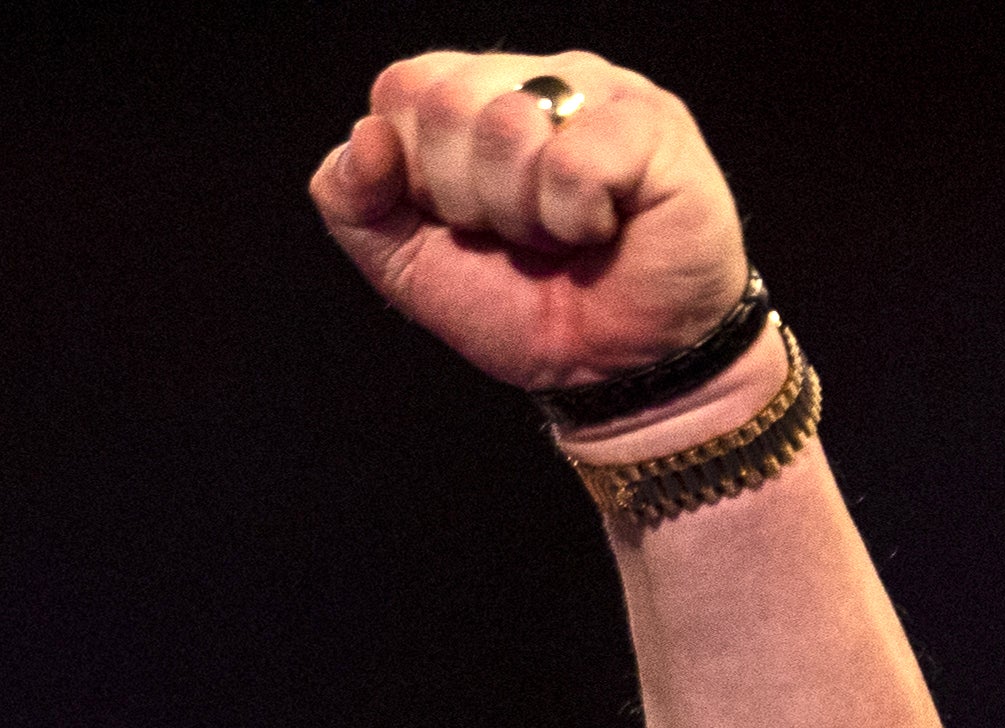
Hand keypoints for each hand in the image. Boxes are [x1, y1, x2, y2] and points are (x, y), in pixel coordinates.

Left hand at [308, 51, 749, 394]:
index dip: (414, 175)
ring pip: (506, 125)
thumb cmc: (525, 310)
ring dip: (524, 215)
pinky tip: (604, 228)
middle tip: (517, 236)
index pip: (400, 91)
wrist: (615, 371)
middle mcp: (533, 79)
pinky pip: (573, 160)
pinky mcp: (651, 120)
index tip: (460, 223)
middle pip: (444, 103)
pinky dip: (577, 219)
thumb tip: (365, 136)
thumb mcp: (408, 266)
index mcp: (472, 99)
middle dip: (465, 200)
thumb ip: (354, 203)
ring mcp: (596, 89)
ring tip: (561, 235)